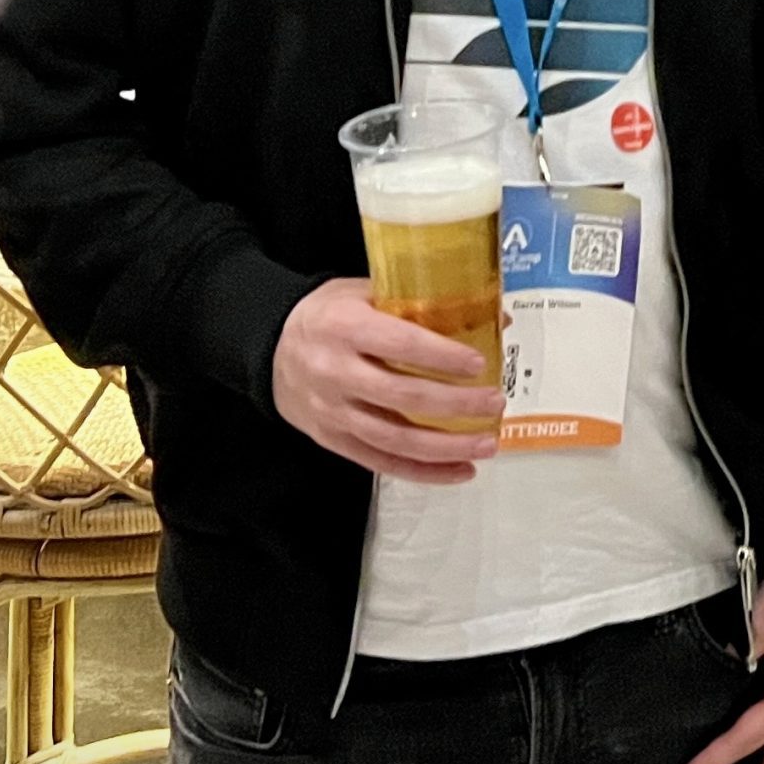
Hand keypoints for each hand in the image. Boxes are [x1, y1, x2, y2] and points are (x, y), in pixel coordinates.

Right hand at [272, 276, 502, 481]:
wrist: (269, 348)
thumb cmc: (329, 314)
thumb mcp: (362, 291)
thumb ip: (418, 302)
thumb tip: (493, 316)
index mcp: (345, 326)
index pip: (399, 344)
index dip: (441, 356)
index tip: (479, 363)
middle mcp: (336, 372)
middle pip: (402, 396)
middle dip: (456, 404)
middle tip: (495, 403)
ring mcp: (333, 412)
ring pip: (395, 438)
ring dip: (446, 447)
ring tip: (486, 445)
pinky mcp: (332, 440)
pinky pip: (381, 462)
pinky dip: (423, 472)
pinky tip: (459, 471)